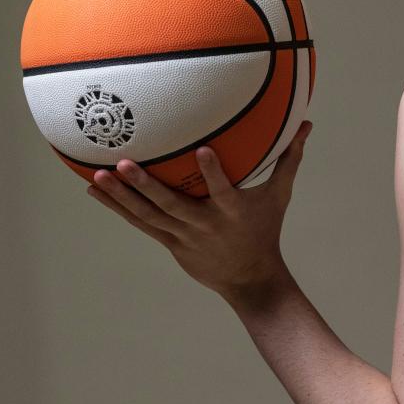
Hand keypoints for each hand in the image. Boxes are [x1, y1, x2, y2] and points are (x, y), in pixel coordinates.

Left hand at [86, 120, 313, 300]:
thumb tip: (306, 125)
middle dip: (146, 185)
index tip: (202, 149)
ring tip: (99, 176)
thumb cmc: (266, 228)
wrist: (250, 278)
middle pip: (171, 205)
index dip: (213, 173)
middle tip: (124, 163)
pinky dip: (119, 208)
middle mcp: (204, 224)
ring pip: (149, 215)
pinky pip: (141, 224)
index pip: (222, 190)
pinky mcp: (171, 243)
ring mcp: (183, 236)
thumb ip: (289, 159)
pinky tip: (97, 191)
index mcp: (232, 211)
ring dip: (122, 197)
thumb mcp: (280, 195)